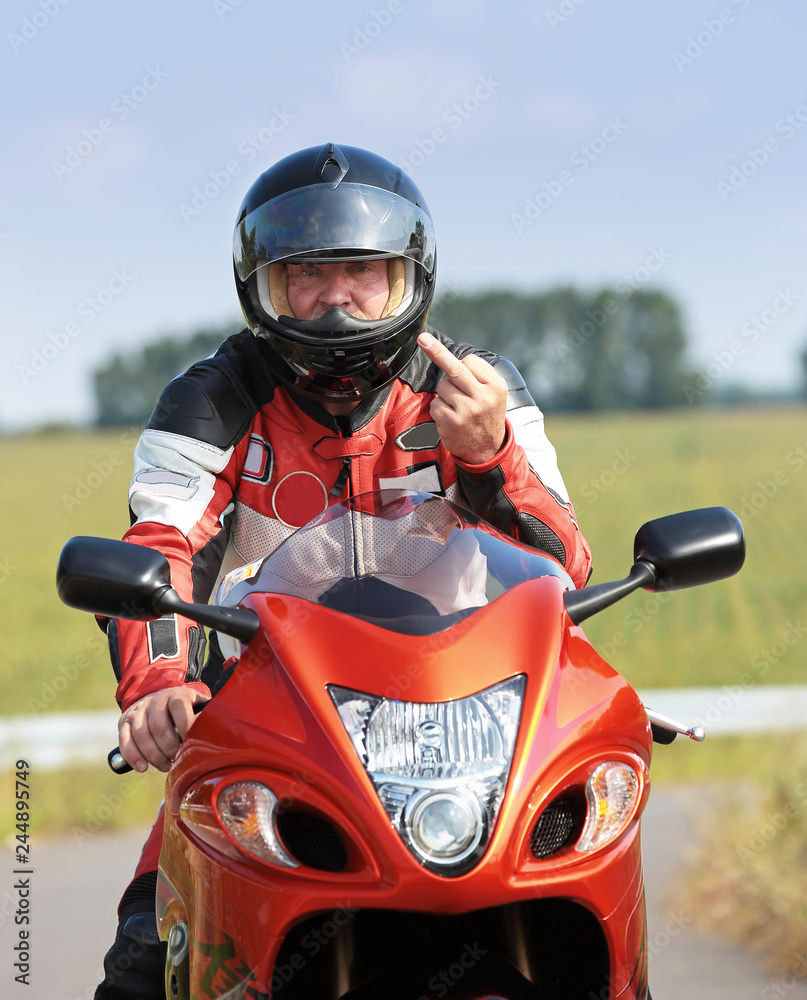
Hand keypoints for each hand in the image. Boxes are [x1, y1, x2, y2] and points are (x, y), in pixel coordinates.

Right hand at [118, 686, 206, 772]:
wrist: (156, 698)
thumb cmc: (182, 708)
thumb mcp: (196, 705)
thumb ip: (204, 715)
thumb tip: (213, 730)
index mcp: (175, 695)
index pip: (179, 707)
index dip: (185, 725)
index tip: (191, 743)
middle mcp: (155, 700)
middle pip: (158, 726)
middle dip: (169, 748)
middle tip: (177, 760)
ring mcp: (138, 710)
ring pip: (141, 734)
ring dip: (154, 755)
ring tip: (165, 766)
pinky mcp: (124, 721)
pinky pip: (125, 740)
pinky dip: (133, 756)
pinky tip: (143, 767)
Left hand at [417, 332, 507, 463]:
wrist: (488, 449)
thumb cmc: (487, 413)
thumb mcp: (495, 392)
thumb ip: (479, 374)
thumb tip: (450, 355)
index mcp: (495, 386)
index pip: (470, 361)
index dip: (464, 365)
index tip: (453, 357)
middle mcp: (482, 397)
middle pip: (453, 368)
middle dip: (436, 350)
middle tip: (423, 338)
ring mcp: (465, 411)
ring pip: (442, 387)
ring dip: (445, 394)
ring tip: (458, 406)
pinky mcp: (450, 423)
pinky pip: (435, 404)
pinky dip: (439, 409)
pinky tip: (451, 418)